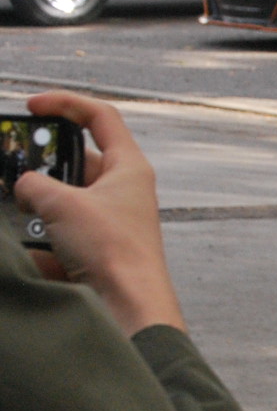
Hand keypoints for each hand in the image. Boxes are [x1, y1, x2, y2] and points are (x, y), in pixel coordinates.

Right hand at [12, 92, 186, 336]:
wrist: (128, 307)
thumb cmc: (113, 251)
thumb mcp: (62, 204)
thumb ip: (34, 183)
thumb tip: (24, 186)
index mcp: (128, 167)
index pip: (100, 117)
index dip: (66, 103)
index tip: (32, 105)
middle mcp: (123, 190)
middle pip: (74, 160)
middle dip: (41, 164)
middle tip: (15, 167)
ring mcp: (108, 219)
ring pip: (61, 197)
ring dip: (36, 203)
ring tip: (26, 213)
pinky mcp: (94, 246)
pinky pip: (58, 230)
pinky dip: (38, 234)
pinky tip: (31, 243)